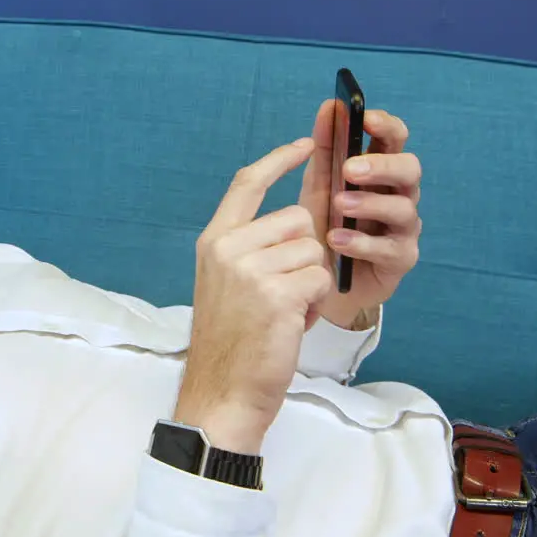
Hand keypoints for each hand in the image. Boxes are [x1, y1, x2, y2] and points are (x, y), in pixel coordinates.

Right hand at [176, 138, 334, 453]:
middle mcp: (228, 249)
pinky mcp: (277, 295)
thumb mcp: (225, 282)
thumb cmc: (231, 341)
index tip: (306, 144)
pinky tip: (294, 324)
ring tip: (287, 311)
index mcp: (214, 241)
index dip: (279, 159)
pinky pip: (322, 279)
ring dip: (312, 282)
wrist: (222, 392)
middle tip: (285, 291)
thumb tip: (296, 219)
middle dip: (305, 253)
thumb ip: (249, 247)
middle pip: (297, 218)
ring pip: (314, 249)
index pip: (248, 183)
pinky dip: (317, 304)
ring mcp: (251, 271)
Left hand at [298, 101, 422, 328]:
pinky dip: (361, 242)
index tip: (366, 117)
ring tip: (340, 206)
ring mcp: (404, 228)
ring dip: (369, 204)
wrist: (321, 279)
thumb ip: (325, 148)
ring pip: (403, 208)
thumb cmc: (326, 224)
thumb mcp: (319, 185)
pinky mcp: (401, 259)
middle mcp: (400, 195)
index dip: (386, 125)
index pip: (395, 139)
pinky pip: (389, 248)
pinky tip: (337, 240)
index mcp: (382, 171)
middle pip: (410, 169)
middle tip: (350, 169)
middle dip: (382, 165)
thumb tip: (329, 106)